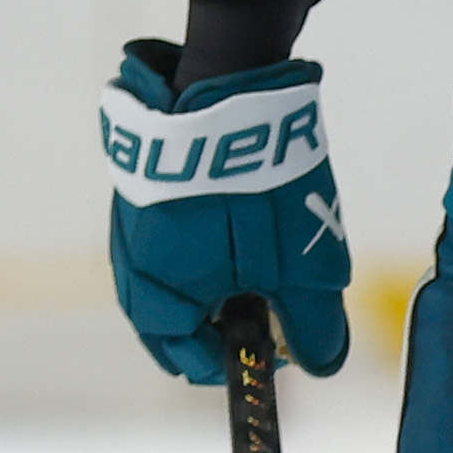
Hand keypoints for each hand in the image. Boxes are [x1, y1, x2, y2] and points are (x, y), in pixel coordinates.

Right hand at [100, 44, 353, 383]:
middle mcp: (131, 265)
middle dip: (223, 320)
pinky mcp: (143, 182)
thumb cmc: (257, 190)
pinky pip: (167, 234)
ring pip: (169, 275)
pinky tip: (237, 220)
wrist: (223, 88)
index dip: (237, 361)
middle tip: (271, 305)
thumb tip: (321, 363)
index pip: (187, 359)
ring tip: (262, 260)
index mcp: (159, 298)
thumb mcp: (301, 268)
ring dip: (213, 278)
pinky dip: (201, 241)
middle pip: (174, 319)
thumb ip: (311, 323)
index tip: (279, 348)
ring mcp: (130, 220)